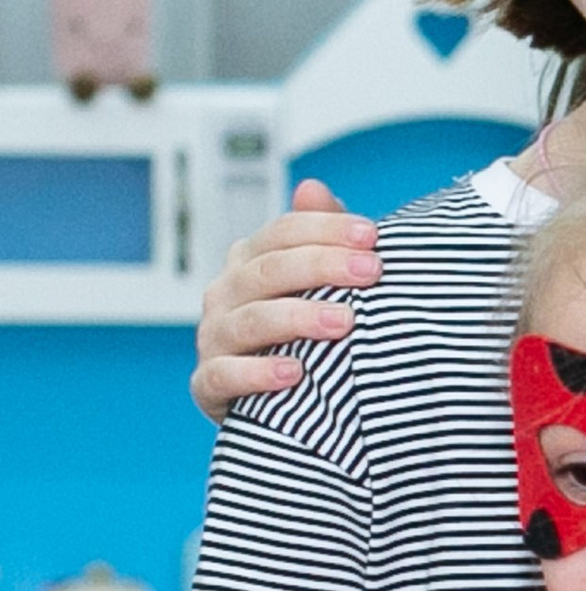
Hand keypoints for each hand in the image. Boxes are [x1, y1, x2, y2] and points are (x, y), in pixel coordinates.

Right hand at [193, 182, 377, 416]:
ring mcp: (214, 338)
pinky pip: (225, 375)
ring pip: (250, 320)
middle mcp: (225, 294)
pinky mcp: (208, 386)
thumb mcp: (313, 284)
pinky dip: (257, 374)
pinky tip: (294, 373)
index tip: (372, 236)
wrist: (274, 403)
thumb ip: (318, 239)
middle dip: (322, 266)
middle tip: (371, 272)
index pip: (282, 233)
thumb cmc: (301, 333)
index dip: (326, 229)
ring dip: (298, 318)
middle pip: (269, 270)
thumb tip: (312, 188)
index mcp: (250, 262)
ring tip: (344, 323)